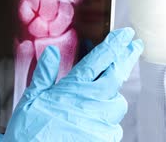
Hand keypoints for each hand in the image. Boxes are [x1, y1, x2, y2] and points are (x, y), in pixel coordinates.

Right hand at [4, 28, 143, 141]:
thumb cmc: (29, 132)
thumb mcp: (31, 98)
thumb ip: (44, 74)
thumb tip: (52, 52)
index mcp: (75, 87)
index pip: (101, 58)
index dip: (116, 44)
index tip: (127, 34)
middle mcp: (93, 101)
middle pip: (117, 74)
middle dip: (126, 58)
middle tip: (135, 46)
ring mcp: (103, 121)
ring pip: (118, 103)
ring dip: (113, 96)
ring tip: (105, 94)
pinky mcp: (106, 139)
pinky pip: (114, 127)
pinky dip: (107, 122)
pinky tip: (95, 122)